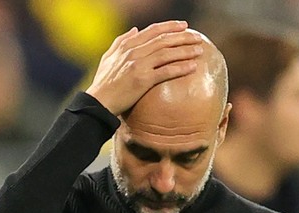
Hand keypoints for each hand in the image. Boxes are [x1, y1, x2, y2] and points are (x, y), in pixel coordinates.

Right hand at [86, 20, 202, 115]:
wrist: (98, 102)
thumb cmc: (103, 82)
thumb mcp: (108, 57)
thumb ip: (121, 41)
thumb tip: (135, 29)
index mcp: (127, 45)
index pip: (153, 31)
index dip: (170, 26)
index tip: (184, 26)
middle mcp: (134, 52)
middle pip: (164, 40)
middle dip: (183, 37)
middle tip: (198, 37)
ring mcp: (138, 65)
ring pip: (167, 54)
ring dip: (186, 51)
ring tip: (200, 50)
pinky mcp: (142, 80)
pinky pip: (166, 72)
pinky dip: (181, 68)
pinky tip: (193, 67)